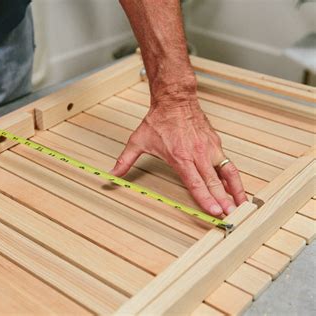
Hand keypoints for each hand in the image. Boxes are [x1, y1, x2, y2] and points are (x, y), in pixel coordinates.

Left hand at [111, 93, 246, 216]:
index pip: (195, 183)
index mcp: (180, 157)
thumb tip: (112, 174)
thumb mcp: (138, 141)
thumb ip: (125, 160)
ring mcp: (209, 149)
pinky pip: (228, 164)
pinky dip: (234, 178)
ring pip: (226, 174)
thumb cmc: (158, 120)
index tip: (213, 211)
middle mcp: (197, 154)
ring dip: (235, 191)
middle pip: (214, 182)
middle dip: (224, 201)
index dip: (205, 199)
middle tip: (232, 216)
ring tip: (242, 207)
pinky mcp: (216, 144)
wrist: (175, 99)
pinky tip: (238, 189)